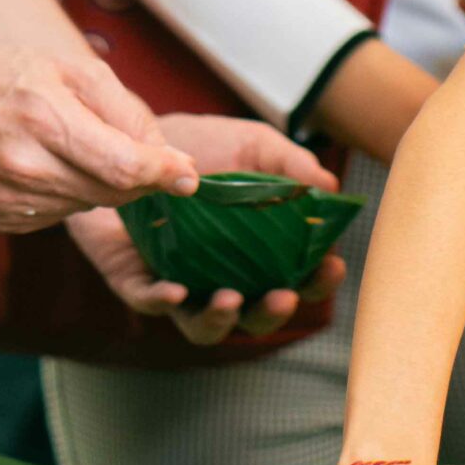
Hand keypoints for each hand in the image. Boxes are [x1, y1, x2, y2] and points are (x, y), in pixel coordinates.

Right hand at [0, 34, 198, 229]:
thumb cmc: (0, 73)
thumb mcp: (68, 69)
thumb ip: (125, 110)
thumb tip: (168, 157)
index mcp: (45, 119)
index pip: (123, 166)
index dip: (164, 174)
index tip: (191, 176)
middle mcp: (24, 166)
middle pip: (112, 192)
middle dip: (139, 177)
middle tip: (145, 156)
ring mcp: (6, 199)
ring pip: (87, 206)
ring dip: (101, 185)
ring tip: (73, 145)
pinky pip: (56, 215)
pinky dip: (67, 194)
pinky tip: (45, 165)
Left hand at [68, 115, 342, 341]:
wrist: (132, 139)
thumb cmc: (200, 147)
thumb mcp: (252, 145)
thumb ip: (290, 164)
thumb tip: (329, 186)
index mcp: (259, 254)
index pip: (297, 278)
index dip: (318, 279)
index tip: (332, 264)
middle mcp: (223, 277)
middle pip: (255, 315)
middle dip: (273, 312)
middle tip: (285, 294)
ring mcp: (180, 283)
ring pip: (203, 325)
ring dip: (220, 319)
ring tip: (230, 300)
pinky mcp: (136, 280)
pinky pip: (149, 301)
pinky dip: (163, 300)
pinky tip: (176, 290)